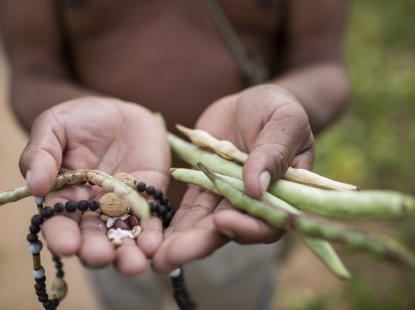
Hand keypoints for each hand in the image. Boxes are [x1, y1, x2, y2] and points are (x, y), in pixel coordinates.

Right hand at [20, 97, 169, 274]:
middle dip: (96, 251)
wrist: (120, 112)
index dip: (61, 236)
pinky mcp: (148, 200)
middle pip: (92, 237)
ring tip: (133, 264)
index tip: (67, 245)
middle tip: (101, 256)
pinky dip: (152, 235)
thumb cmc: (80, 119)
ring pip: (122, 237)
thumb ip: (41, 153)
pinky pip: (150, 221)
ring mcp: (121, 207)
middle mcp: (91, 209)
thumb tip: (34, 185)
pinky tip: (154, 246)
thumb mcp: (54, 126)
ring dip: (126, 254)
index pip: (59, 222)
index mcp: (63, 196)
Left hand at [152, 84, 314, 272]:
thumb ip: (273, 153)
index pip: (269, 222)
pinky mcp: (203, 188)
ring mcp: (226, 198)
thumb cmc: (277, 109)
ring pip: (204, 224)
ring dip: (180, 240)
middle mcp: (253, 204)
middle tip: (170, 257)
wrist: (249, 102)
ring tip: (154, 256)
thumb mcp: (283, 122)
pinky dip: (172, 221)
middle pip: (229, 230)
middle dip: (200, 243)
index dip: (248, 227)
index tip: (222, 221)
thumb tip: (256, 187)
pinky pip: (188, 208)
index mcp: (283, 194)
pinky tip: (151, 233)